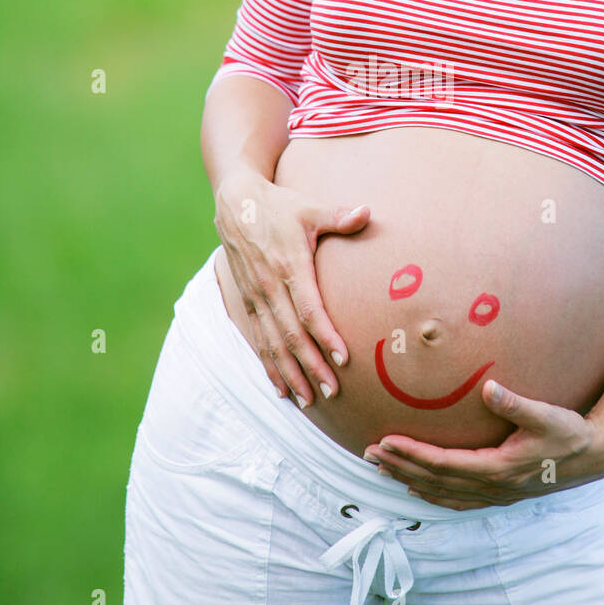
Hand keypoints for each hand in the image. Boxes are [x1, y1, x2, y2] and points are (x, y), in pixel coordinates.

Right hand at [213, 168, 369, 406]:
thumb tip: (367, 212)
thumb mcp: (309, 207)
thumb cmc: (280, 206)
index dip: (325, 334)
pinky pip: (259, 340)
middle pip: (292, 334)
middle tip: (332, 392)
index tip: (343, 357)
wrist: (236, 204)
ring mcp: (256, 297)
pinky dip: (269, 366)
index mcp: (288, 265)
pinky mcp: (248, 302)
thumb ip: (338, 215)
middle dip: (311, 365)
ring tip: (309, 400)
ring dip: (290, 374)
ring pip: (273, 344)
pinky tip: (281, 390)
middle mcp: (269, 286)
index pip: (308, 308)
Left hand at [364, 379, 603, 508]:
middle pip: (435, 481)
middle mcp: (492, 486)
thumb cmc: (569, 432)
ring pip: (442, 493)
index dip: (412, 454)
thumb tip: (489, 388)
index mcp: (498, 468)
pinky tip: (418, 491)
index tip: (385, 442)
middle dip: (400, 467)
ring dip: (410, 482)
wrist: (593, 457)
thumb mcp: (545, 415)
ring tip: (381, 470)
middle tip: (367, 454)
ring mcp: (496, 494)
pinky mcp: (501, 494)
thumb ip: (516, 403)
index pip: (443, 463)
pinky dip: (433, 496)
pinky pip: (457, 501)